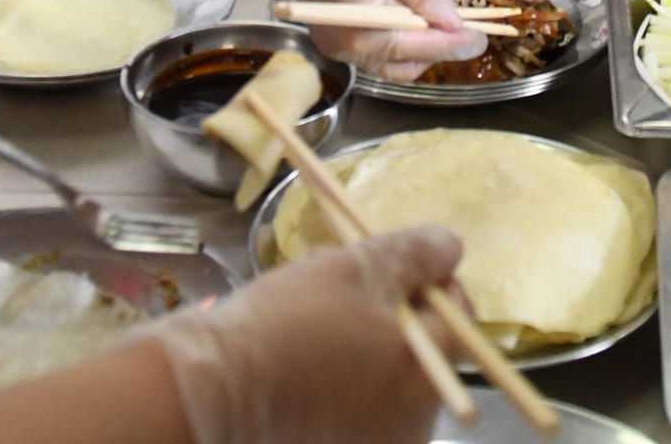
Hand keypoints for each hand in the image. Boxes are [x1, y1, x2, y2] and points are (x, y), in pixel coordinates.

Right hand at [146, 227, 464, 443]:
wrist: (211, 389)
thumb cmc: (290, 323)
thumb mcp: (355, 268)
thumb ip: (413, 254)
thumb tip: (450, 247)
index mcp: (427, 380)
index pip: (458, 315)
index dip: (430, 276)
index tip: (395, 257)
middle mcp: (411, 425)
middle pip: (421, 345)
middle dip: (388, 300)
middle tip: (344, 270)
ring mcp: (373, 442)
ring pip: (384, 367)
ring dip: (361, 328)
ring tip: (313, 295)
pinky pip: (354, 395)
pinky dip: (339, 364)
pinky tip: (301, 337)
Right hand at [262, 0, 481, 77]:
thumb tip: (455, 25)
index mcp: (367, 32)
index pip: (424, 48)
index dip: (457, 44)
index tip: (483, 38)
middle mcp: (350, 50)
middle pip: (407, 66)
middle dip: (437, 51)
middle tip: (464, 30)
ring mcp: (338, 46)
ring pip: (390, 64)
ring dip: (418, 49)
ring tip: (440, 23)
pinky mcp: (332, 37)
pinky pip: (373, 52)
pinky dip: (397, 43)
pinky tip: (411, 20)